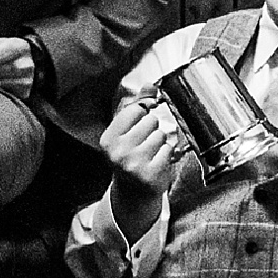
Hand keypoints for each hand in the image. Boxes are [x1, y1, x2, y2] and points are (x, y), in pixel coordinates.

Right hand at [101, 94, 182, 236]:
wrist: (133, 192)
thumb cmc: (130, 157)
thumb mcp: (125, 133)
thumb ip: (136, 107)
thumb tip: (149, 85)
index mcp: (108, 139)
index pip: (135, 110)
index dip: (142, 115)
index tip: (140, 124)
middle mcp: (118, 152)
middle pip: (151, 121)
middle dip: (153, 130)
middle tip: (146, 144)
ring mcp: (134, 164)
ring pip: (161, 135)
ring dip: (161, 143)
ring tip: (152, 154)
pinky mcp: (150, 174)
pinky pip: (169, 150)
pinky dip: (168, 154)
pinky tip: (158, 162)